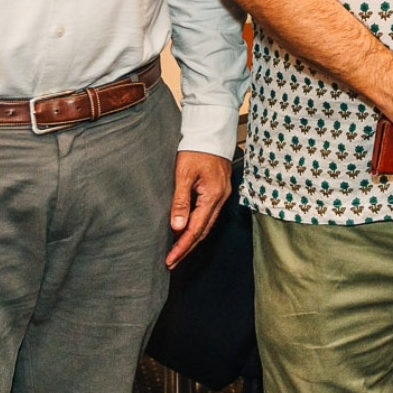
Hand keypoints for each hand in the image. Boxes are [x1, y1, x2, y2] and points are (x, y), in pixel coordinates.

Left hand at [166, 152, 231, 268]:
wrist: (211, 131)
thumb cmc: (196, 149)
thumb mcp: (184, 174)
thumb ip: (181, 201)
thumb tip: (177, 228)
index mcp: (213, 195)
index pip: (195, 229)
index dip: (182, 246)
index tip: (169, 260)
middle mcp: (221, 198)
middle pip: (203, 230)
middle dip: (187, 248)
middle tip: (171, 262)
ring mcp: (222, 194)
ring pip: (207, 224)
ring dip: (192, 239)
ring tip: (177, 252)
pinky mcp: (219, 190)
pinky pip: (208, 215)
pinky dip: (197, 226)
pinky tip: (187, 230)